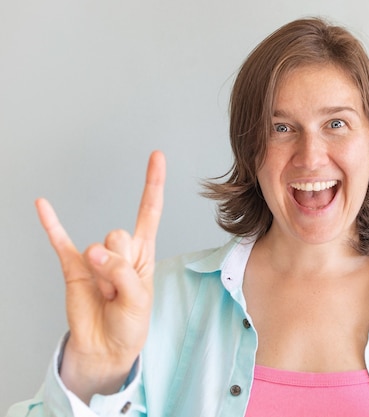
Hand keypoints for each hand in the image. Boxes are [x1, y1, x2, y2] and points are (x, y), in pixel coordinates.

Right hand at [36, 151, 165, 402]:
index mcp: (143, 252)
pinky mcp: (73, 267)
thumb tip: (94, 253)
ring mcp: (95, 256)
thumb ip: (122, 274)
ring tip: (106, 295)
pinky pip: (60, 240)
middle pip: (120, 235)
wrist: (105, 346)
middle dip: (122, 266)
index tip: (157, 156)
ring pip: (99, 248)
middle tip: (120, 291)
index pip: (149, 211)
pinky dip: (51, 224)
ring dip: (104, 276)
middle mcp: (120, 249)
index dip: (153, 184)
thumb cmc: (130, 323)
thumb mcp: (139, 301)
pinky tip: (42, 204)